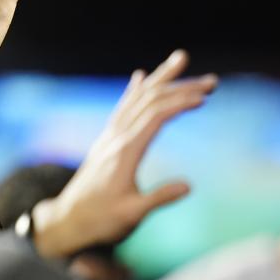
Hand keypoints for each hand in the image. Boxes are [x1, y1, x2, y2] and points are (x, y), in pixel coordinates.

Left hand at [32, 50, 217, 257]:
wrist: (68, 221)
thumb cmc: (102, 221)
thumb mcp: (132, 215)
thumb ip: (159, 198)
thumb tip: (189, 186)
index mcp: (125, 152)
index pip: (156, 116)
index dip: (180, 103)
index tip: (204, 98)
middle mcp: (116, 137)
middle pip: (151, 100)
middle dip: (182, 87)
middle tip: (211, 81)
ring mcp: (110, 136)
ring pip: (138, 97)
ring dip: (162, 78)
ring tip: (180, 59)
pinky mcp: (108, 140)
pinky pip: (124, 106)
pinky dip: (136, 89)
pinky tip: (142, 76)